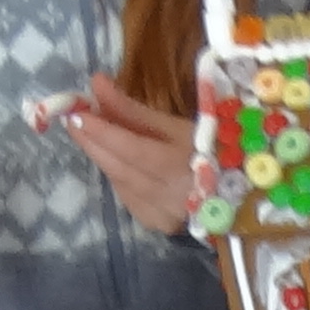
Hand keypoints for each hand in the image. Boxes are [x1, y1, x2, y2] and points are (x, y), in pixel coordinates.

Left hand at [62, 75, 199, 236]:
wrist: (236, 191)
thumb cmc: (207, 149)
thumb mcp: (173, 125)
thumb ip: (131, 108)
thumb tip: (96, 84)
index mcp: (183, 165)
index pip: (132, 148)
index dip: (102, 131)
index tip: (76, 112)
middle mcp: (173, 195)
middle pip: (120, 168)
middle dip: (93, 142)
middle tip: (73, 120)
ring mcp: (165, 214)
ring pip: (120, 183)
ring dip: (104, 158)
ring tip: (93, 136)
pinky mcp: (159, 225)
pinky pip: (128, 198)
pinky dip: (119, 178)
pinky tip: (121, 165)